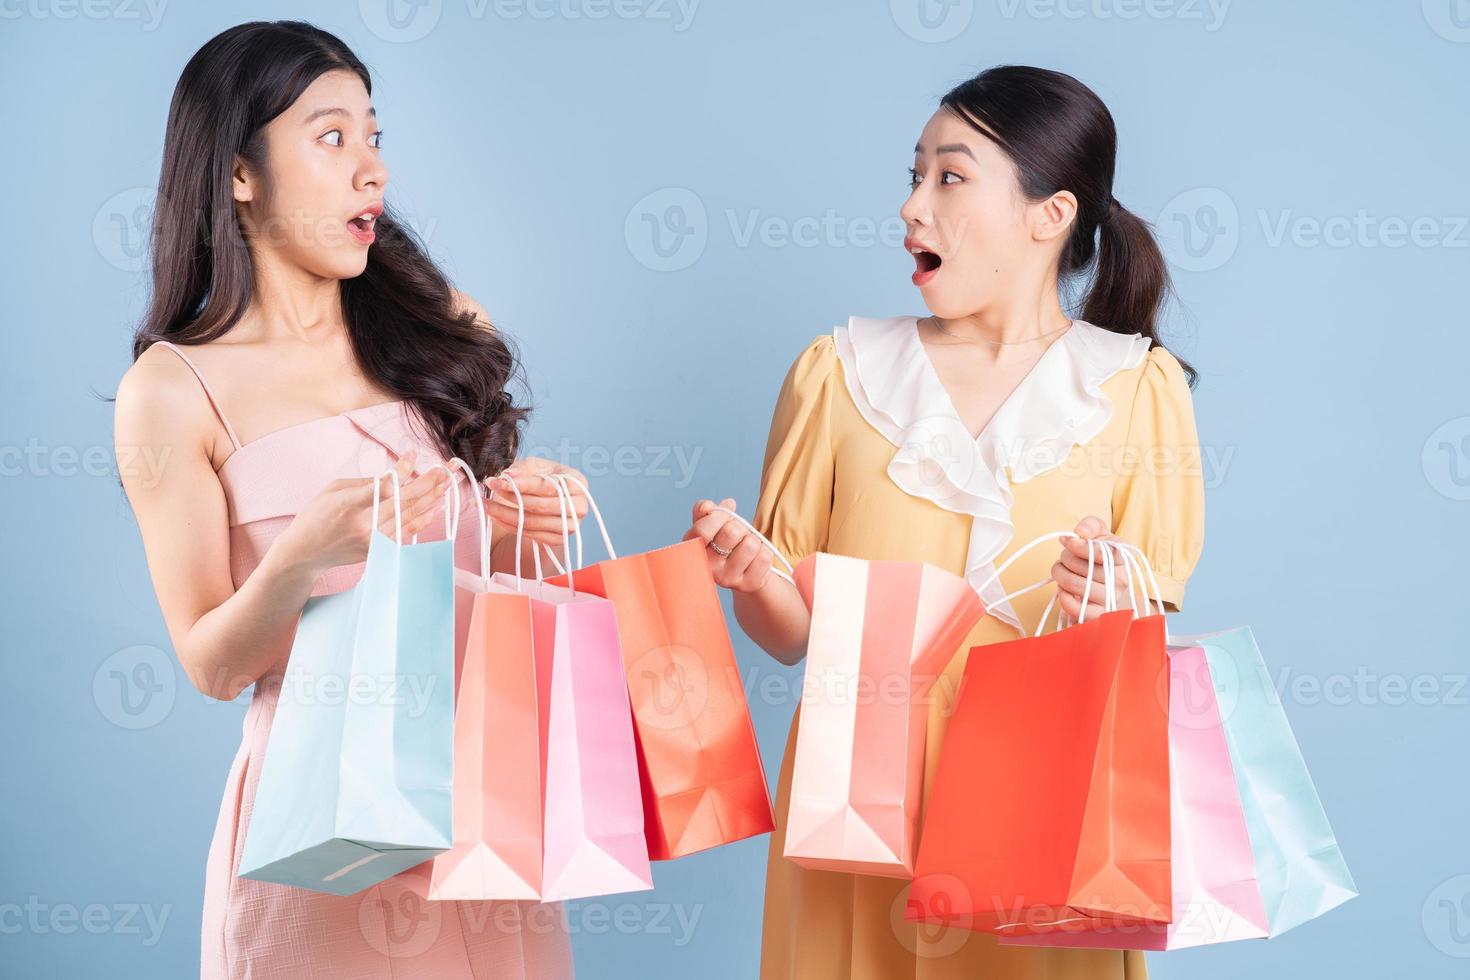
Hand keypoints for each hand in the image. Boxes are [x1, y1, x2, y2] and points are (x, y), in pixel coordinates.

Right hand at [281, 449, 450, 572]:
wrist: (304, 553)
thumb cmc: (316, 516)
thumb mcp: (333, 490)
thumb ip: (365, 483)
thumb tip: (393, 476)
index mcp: (348, 504)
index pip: (381, 486)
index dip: (401, 470)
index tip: (413, 454)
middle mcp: (362, 524)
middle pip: (402, 502)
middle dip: (427, 484)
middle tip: (444, 470)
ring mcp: (371, 540)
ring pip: (408, 517)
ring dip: (430, 500)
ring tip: (446, 485)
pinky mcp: (377, 551)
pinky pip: (405, 534)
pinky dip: (421, 521)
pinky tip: (434, 508)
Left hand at [482, 457, 589, 547]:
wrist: (551, 495)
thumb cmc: (545, 476)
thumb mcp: (536, 465)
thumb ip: (522, 468)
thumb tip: (507, 476)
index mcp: (578, 482)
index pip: (550, 486)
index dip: (525, 484)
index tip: (500, 480)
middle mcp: (579, 506)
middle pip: (541, 506)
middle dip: (511, 497)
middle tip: (489, 487)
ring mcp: (570, 526)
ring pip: (532, 522)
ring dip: (503, 513)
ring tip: (484, 503)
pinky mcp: (557, 539)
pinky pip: (529, 534)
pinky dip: (508, 525)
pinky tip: (494, 515)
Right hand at [684, 498, 775, 592]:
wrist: (744, 567)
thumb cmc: (726, 541)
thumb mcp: (712, 522)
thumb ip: (705, 509)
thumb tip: (715, 506)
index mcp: (695, 549)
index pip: (702, 530)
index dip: (718, 516)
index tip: (726, 516)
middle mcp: (709, 568)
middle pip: (731, 532)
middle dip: (740, 526)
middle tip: (738, 534)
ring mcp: (728, 579)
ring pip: (751, 544)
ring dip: (754, 539)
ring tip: (747, 547)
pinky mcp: (748, 585)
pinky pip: (765, 557)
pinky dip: (765, 551)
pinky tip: (755, 558)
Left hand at [1052, 516, 1129, 621]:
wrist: (1111, 584)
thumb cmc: (1102, 557)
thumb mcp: (1100, 534)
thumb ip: (1091, 525)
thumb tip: (1079, 533)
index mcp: (1122, 558)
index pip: (1099, 552)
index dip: (1077, 545)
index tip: (1068, 542)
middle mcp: (1120, 580)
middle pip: (1079, 566)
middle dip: (1064, 558)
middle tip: (1066, 558)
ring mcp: (1110, 599)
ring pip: (1073, 584)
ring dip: (1059, 573)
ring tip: (1062, 570)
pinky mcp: (1098, 615)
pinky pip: (1075, 608)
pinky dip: (1063, 596)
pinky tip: (1064, 589)